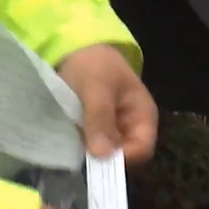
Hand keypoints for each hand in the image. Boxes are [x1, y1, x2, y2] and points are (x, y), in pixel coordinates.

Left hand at [57, 43, 159, 165]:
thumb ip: (100, 118)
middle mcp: (130, 129)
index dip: (121, 158)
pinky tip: (65, 140)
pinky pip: (89, 147)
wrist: (76, 50)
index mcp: (142, 116)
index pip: (141, 150)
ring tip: (68, 143)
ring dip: (86, 151)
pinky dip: (78, 146)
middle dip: (101, 156)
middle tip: (77, 150)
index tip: (95, 157)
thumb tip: (102, 155)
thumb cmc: (94, 65)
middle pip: (121, 156)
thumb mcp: (96, 87)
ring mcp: (112, 132)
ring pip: (103, 154)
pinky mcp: (94, 133)